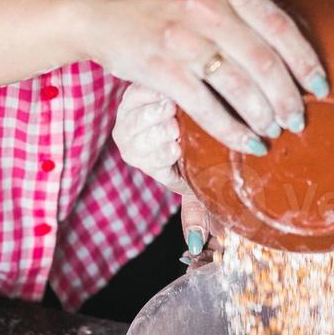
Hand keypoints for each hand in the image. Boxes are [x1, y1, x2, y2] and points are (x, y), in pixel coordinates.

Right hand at [75, 0, 327, 156]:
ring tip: (272, 132)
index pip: (281, 27)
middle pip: (266, 62)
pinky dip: (231, 130)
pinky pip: (206, 107)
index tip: (321, 87)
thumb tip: (290, 52)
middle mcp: (209, 9)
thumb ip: (243, 12)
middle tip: (298, 120)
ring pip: (240, 87)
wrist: (100, 8)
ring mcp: (184, 39)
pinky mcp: (162, 68)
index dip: (307, 62)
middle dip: (288, 99)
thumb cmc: (161, 5)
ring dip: (263, 116)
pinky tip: (245, 142)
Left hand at [112, 84, 221, 268]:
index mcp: (150, 163)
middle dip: (157, 134)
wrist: (202, 113)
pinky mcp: (134, 90)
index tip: (178, 149)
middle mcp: (133, 142)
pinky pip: (136, 90)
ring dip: (153, 111)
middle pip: (135, 139)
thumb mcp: (201, 183)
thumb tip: (196, 245)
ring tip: (174, 106)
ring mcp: (130, 115)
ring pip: (132, 115)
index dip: (162, 156)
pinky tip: (171, 89)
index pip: (149, 162)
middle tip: (177, 126)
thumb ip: (198, 214)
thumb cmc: (203, 152)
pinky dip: (153, 89)